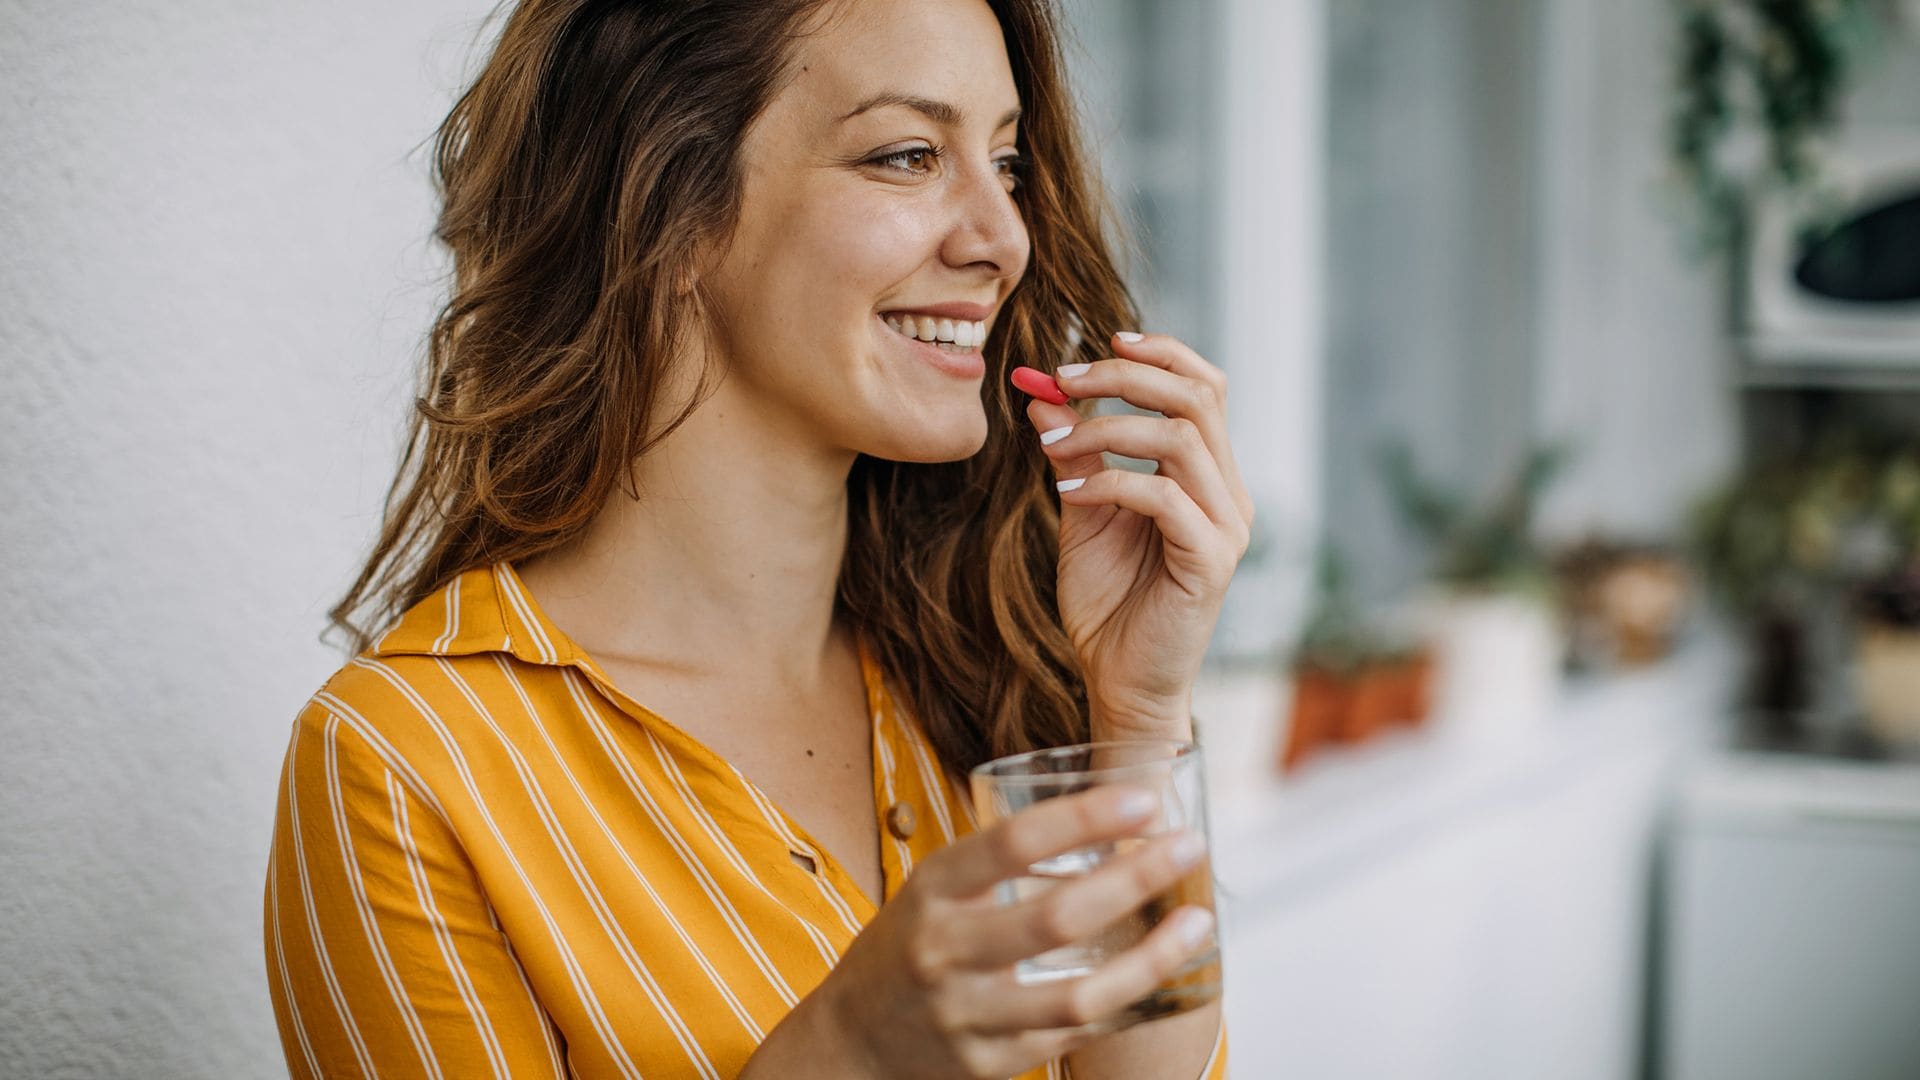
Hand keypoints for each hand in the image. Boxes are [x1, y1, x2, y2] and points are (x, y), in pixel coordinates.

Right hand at [794, 787, 1213, 1079]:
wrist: (851, 1044)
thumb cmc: (909, 948)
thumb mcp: (933, 891)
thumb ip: (999, 863)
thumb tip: (1103, 816)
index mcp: (931, 890)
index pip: (1013, 843)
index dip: (1084, 818)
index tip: (1143, 801)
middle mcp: (945, 952)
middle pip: (1057, 916)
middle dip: (1136, 878)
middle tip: (1190, 847)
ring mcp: (969, 1015)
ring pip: (1079, 994)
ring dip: (1151, 957)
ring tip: (1199, 920)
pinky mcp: (992, 1063)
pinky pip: (1077, 1035)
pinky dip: (1128, 1003)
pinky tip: (1166, 976)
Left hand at [1021, 332, 1254, 738]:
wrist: (1119, 682)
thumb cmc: (1107, 602)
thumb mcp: (1082, 512)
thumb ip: (1074, 454)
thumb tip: (1041, 392)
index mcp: (1208, 476)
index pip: (1205, 387)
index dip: (1160, 352)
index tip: (1101, 339)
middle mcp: (1229, 495)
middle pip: (1200, 397)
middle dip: (1127, 375)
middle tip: (1064, 376)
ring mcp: (1227, 528)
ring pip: (1182, 439)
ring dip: (1108, 428)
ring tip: (1056, 445)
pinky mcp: (1210, 562)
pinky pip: (1164, 499)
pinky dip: (1110, 484)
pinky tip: (1066, 496)